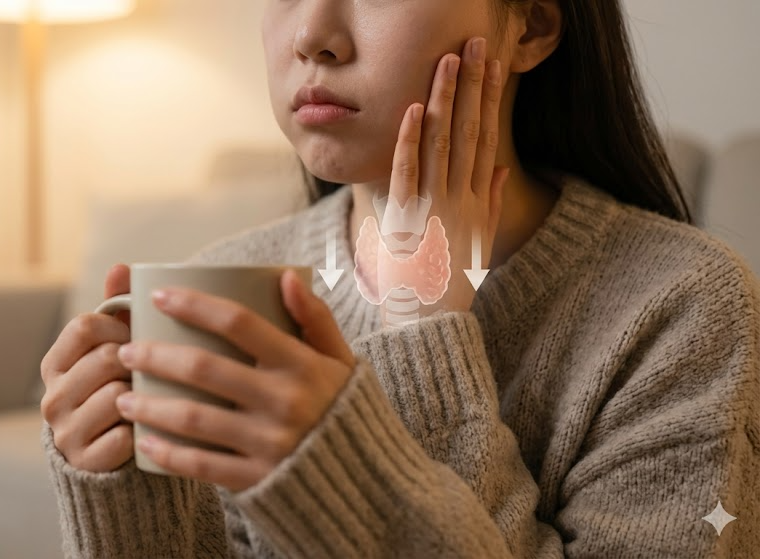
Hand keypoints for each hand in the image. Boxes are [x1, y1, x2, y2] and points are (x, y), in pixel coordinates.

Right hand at [40, 264, 134, 471]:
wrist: (116, 455)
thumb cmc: (119, 387)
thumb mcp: (115, 347)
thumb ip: (117, 307)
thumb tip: (121, 267)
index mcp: (54, 364)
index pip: (84, 326)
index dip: (119, 326)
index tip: (135, 335)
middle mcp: (51, 397)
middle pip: (106, 359)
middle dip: (137, 362)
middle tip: (151, 371)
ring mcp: (65, 432)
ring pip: (118, 396)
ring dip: (143, 397)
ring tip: (150, 400)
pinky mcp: (85, 462)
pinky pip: (125, 436)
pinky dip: (142, 432)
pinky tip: (146, 430)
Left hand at [114, 271, 354, 491]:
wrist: (367, 482)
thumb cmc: (344, 410)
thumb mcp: (342, 361)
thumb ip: (316, 319)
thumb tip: (287, 276)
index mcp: (302, 364)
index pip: (239, 322)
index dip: (194, 304)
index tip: (158, 295)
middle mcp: (284, 401)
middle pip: (204, 368)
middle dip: (155, 356)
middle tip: (126, 350)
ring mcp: (269, 443)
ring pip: (193, 418)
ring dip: (150, 406)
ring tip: (123, 397)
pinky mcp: (258, 479)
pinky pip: (202, 465)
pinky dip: (168, 454)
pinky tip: (144, 442)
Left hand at [391, 37, 508, 312]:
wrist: (431, 323)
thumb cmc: (449, 284)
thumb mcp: (477, 241)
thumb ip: (488, 202)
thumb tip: (497, 168)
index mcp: (476, 199)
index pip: (485, 136)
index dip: (487, 97)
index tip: (491, 64)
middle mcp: (460, 197)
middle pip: (469, 130)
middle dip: (473, 85)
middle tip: (475, 44)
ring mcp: (435, 206)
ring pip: (443, 143)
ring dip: (446, 100)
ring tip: (450, 61)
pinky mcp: (408, 220)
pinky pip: (409, 173)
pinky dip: (411, 141)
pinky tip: (414, 110)